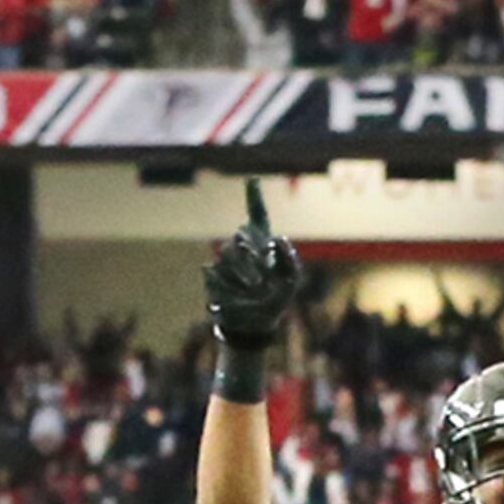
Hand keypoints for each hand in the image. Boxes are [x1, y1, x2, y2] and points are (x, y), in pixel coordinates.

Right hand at [203, 180, 304, 348]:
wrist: (256, 322)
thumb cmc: (278, 297)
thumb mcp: (291, 278)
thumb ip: (288, 256)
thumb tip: (277, 238)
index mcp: (262, 242)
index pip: (258, 216)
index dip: (254, 197)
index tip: (253, 180)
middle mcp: (242, 247)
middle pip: (240, 237)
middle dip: (250, 253)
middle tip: (262, 275)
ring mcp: (225, 261)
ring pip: (227, 255)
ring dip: (244, 273)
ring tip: (256, 290)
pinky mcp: (213, 277)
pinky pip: (217, 275)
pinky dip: (232, 287)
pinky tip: (240, 297)